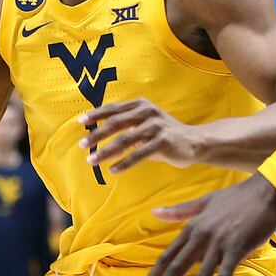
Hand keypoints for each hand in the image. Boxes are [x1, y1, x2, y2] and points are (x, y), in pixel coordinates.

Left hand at [79, 99, 200, 173]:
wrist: (194, 142)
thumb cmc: (162, 134)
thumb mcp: (143, 123)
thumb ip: (124, 124)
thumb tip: (95, 133)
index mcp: (140, 105)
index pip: (114, 109)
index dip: (96, 115)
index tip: (81, 122)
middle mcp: (148, 112)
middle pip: (116, 123)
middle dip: (97, 135)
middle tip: (82, 145)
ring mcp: (156, 126)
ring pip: (125, 140)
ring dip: (106, 151)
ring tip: (92, 161)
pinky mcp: (164, 141)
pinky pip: (139, 154)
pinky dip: (124, 163)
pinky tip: (113, 170)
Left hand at [136, 174, 275, 275]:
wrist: (267, 190)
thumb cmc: (237, 197)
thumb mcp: (204, 202)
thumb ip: (180, 211)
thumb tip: (154, 211)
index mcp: (191, 229)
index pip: (166, 258)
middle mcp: (200, 237)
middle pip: (175, 271)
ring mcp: (219, 244)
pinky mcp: (238, 248)